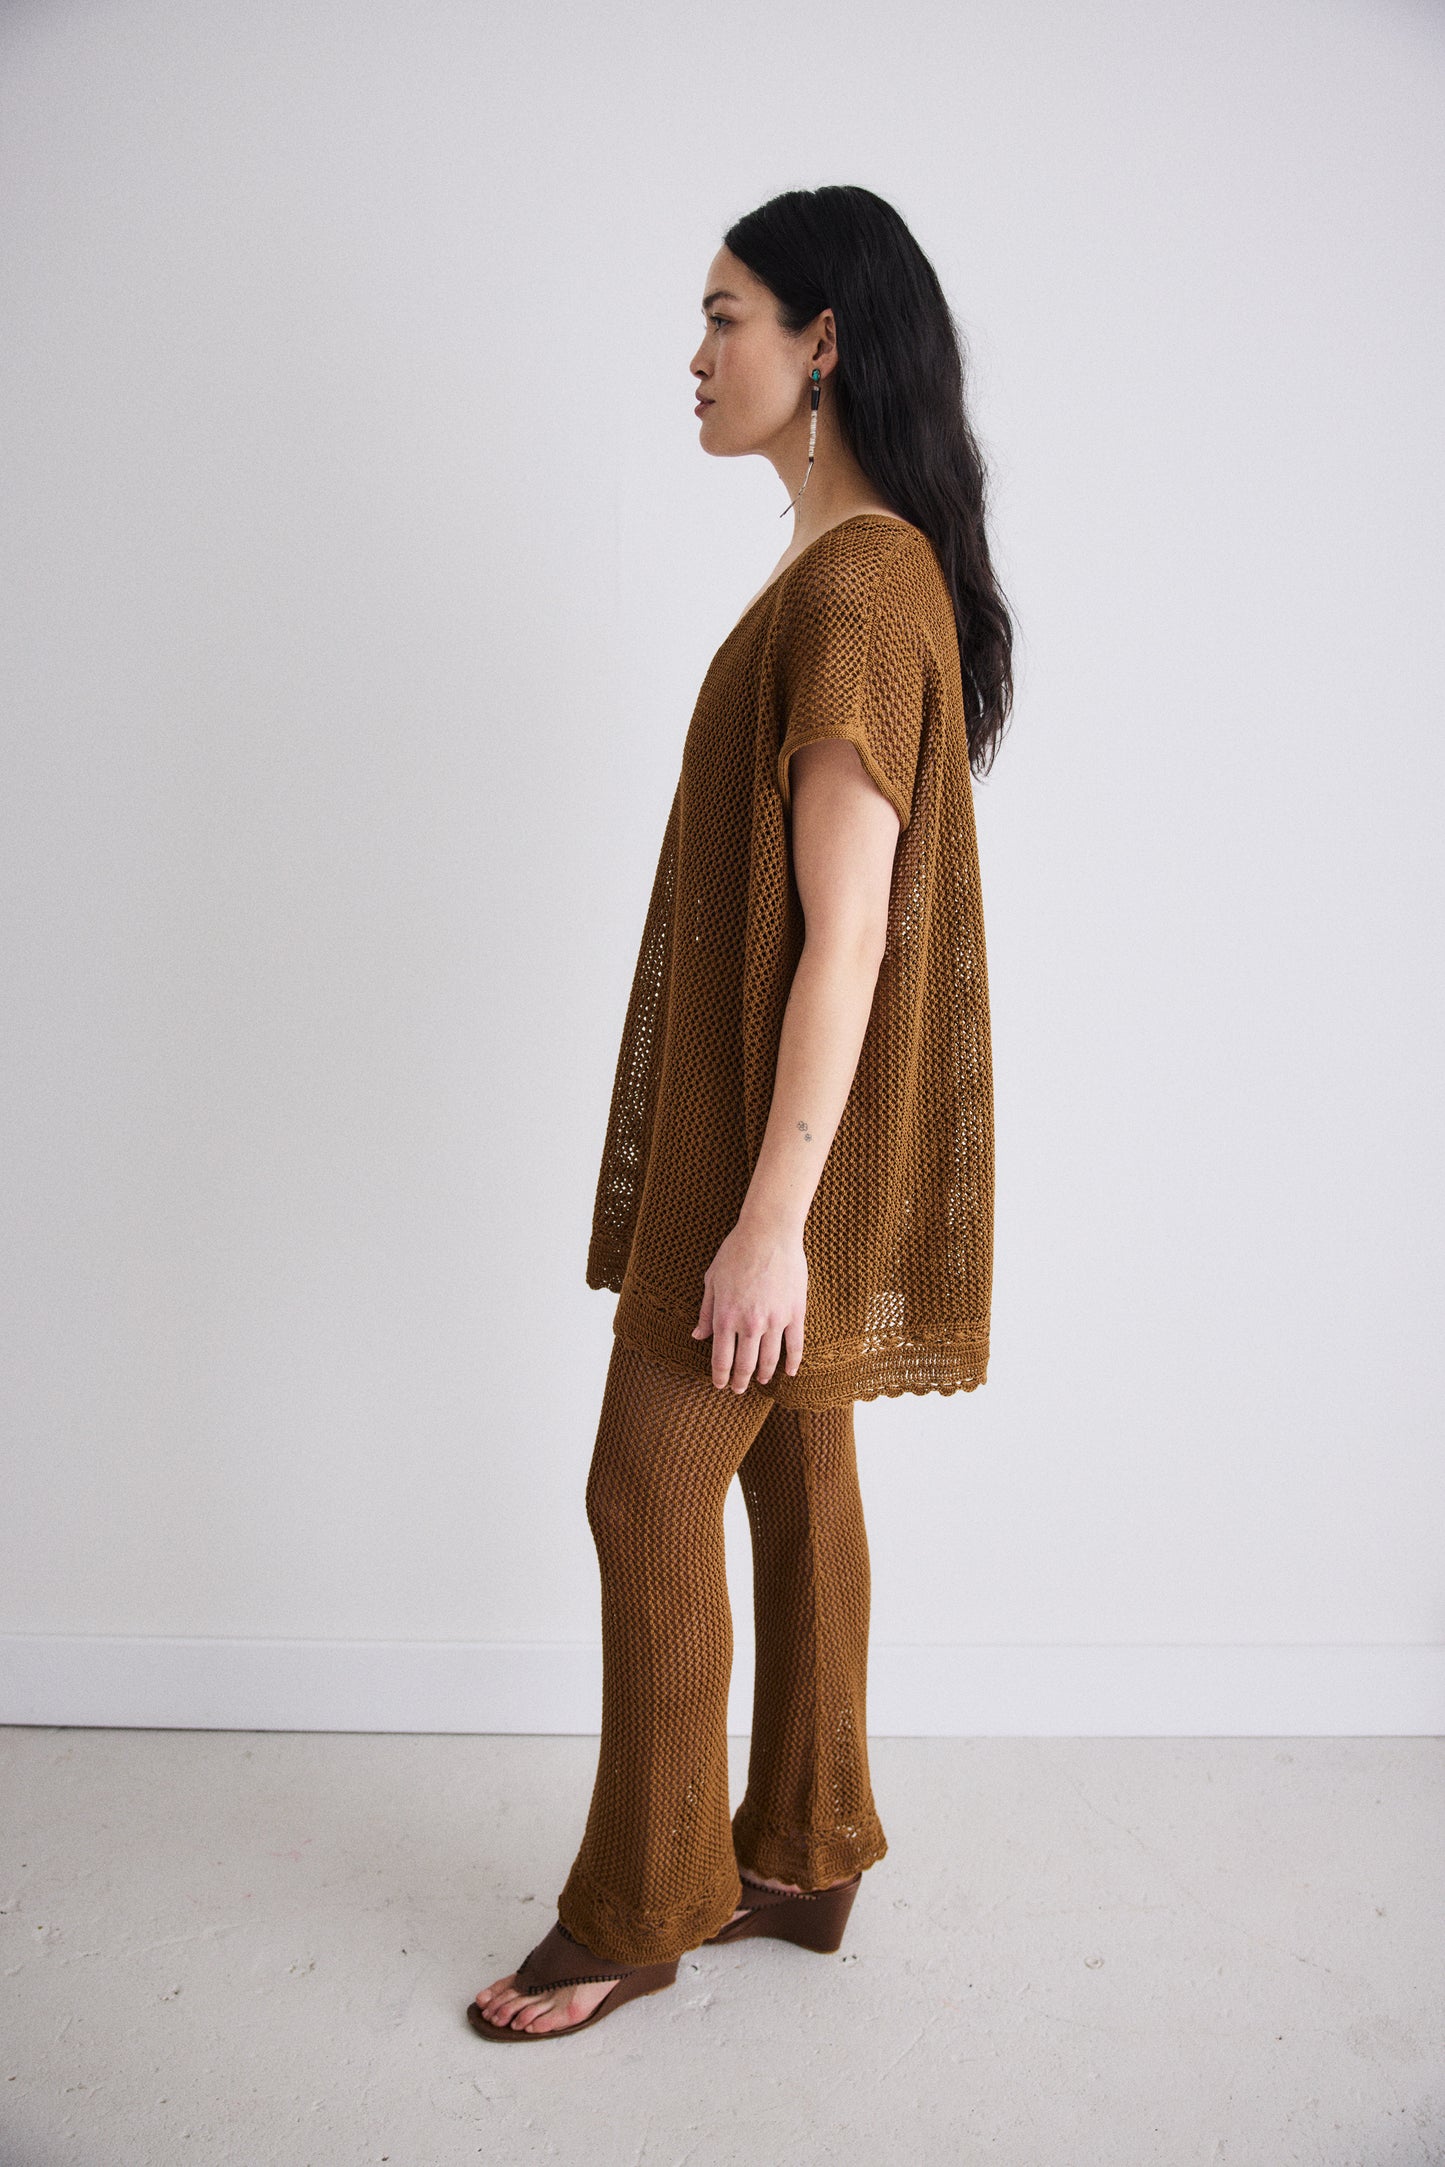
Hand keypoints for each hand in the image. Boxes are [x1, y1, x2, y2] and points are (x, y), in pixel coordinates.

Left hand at [691, 1217, 806, 1392]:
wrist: (768, 1232)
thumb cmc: (736, 1252)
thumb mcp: (712, 1280)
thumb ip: (706, 1312)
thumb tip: (698, 1336)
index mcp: (726, 1317)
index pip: (721, 1359)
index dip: (720, 1376)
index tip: (719, 1385)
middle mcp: (750, 1323)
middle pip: (745, 1365)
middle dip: (740, 1381)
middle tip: (738, 1389)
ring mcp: (775, 1320)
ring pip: (770, 1359)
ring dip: (764, 1374)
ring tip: (761, 1381)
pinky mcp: (795, 1312)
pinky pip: (795, 1345)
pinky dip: (792, 1362)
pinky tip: (789, 1372)